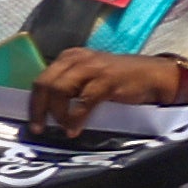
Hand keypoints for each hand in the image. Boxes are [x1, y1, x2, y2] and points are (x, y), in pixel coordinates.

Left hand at [24, 45, 187, 136]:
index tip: (33, 122)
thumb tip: (47, 111)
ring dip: (57, 114)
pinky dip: (75, 118)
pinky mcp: (107, 80)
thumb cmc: (120, 80)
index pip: (42, 78)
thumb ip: (70, 88)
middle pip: (45, 83)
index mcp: (70, 58)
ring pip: (59, 90)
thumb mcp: (89, 78)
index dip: (33, 102)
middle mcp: (78, 59)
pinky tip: (75, 129)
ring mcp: (93, 68)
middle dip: (39, 109)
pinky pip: (82, 101)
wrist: (154, 76)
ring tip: (63, 128)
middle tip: (40, 128)